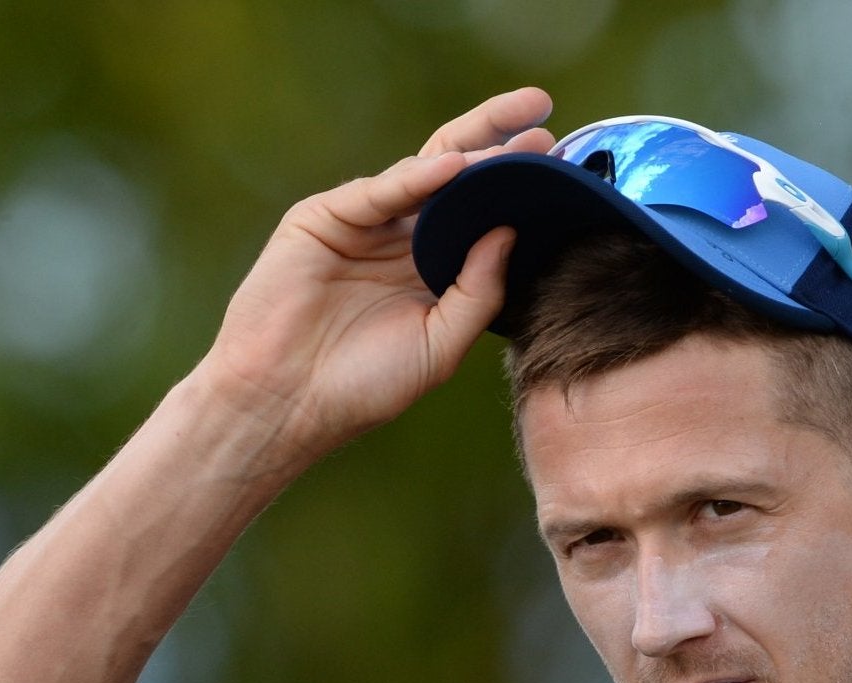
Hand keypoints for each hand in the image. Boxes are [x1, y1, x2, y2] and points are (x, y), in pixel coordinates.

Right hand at [195, 87, 556, 467]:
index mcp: (432, 270)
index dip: (518, 188)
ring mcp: (364, 224)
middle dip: (499, 140)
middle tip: (543, 112)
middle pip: (458, 176)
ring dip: (472, 151)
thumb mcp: (442, 345)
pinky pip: (380, 192)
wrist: (287, 401)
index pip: (482, 214)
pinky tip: (457, 166)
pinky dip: (416, 178)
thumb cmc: (364, 386)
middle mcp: (402, 239)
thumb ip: (478, 292)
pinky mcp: (325, 217)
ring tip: (519, 136)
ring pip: (424, 172)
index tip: (564, 165)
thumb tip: (510, 232)